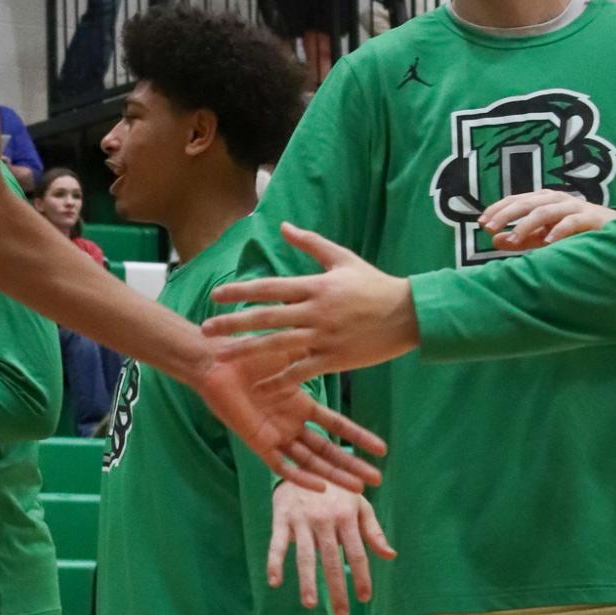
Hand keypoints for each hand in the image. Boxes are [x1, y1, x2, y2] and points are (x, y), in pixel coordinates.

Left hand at [194, 329, 385, 490]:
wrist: (217, 362)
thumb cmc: (250, 354)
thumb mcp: (290, 355)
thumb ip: (312, 360)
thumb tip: (341, 349)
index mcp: (301, 405)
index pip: (337, 426)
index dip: (358, 437)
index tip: (381, 449)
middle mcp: (291, 424)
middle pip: (328, 450)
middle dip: (352, 465)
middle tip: (377, 479)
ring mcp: (276, 435)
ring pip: (310, 462)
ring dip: (333, 475)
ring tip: (358, 488)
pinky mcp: (258, 443)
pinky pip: (281, 466)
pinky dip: (300, 477)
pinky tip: (320, 487)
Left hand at [206, 223, 419, 372]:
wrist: (409, 314)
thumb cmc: (375, 285)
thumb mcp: (343, 259)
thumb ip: (310, 244)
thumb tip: (282, 225)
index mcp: (315, 286)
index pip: (269, 288)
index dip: (241, 291)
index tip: (215, 295)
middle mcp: (314, 311)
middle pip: (265, 317)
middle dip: (233, 323)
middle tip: (206, 330)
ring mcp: (323, 336)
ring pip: (277, 345)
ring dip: (246, 352)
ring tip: (221, 357)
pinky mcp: (333, 359)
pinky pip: (301, 372)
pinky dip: (279, 381)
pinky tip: (260, 388)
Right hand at [268, 481, 395, 614]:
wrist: (304, 461)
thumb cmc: (336, 489)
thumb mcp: (359, 504)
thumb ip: (373, 531)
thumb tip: (390, 555)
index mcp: (347, 516)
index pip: (358, 553)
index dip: (362, 577)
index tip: (364, 598)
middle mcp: (325, 520)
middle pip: (332, 560)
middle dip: (337, 588)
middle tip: (341, 613)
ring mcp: (302, 520)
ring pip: (305, 556)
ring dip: (307, 581)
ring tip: (310, 604)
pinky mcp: (281, 518)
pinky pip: (277, 544)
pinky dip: (274, 562)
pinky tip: (274, 582)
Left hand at [479, 190, 615, 249]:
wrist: (609, 229)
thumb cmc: (572, 232)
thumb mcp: (542, 236)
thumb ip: (520, 238)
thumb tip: (494, 240)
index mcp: (543, 200)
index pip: (516, 200)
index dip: (498, 209)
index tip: (481, 222)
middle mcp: (556, 199)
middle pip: (526, 203)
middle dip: (506, 215)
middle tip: (489, 228)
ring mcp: (573, 207)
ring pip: (545, 212)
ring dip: (526, 225)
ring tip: (512, 239)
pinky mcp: (589, 218)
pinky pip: (571, 222)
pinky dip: (558, 231)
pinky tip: (548, 242)